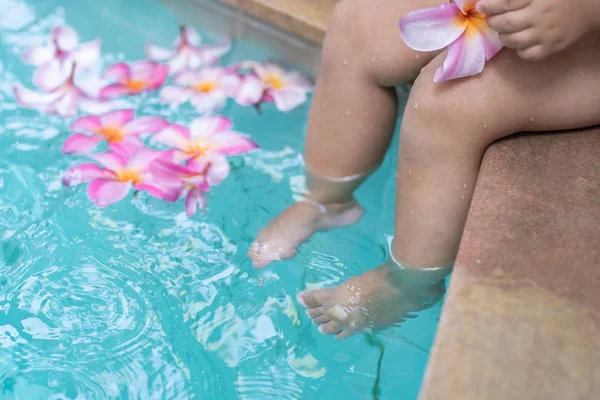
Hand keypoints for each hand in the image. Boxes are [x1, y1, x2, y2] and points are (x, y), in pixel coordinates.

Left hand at [477, 0, 599, 60]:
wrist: (590, 8)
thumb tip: (491, 1)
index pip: (506, 3)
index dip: (489, 6)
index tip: (481, 7)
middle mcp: (540, 15)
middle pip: (505, 23)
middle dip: (493, 22)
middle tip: (493, 20)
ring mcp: (545, 33)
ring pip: (512, 41)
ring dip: (504, 36)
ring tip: (507, 30)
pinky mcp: (550, 48)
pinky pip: (525, 54)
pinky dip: (519, 50)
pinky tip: (522, 41)